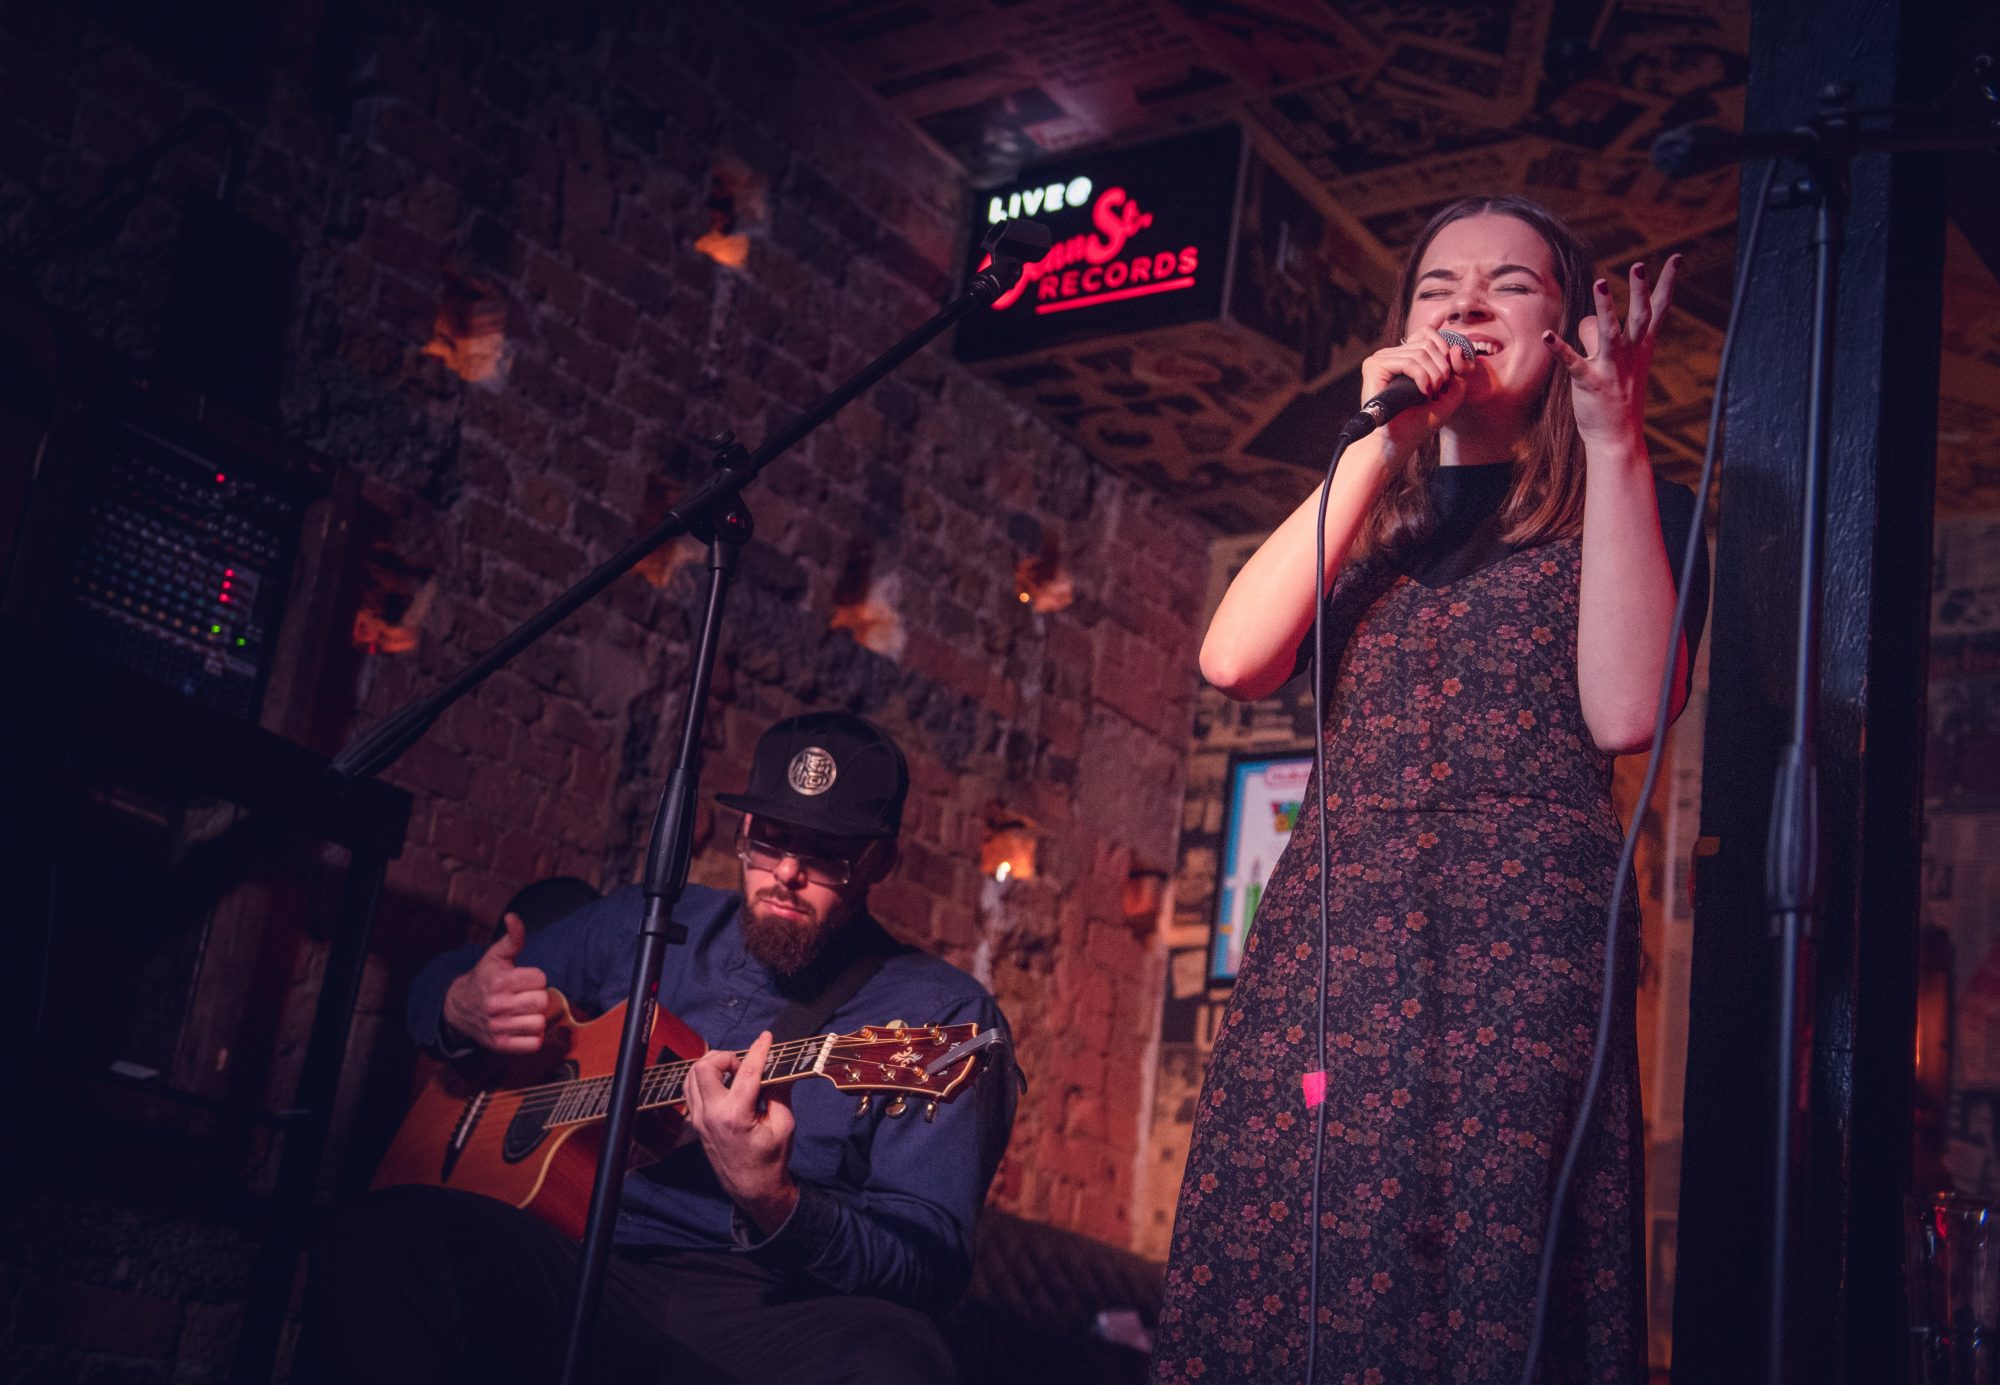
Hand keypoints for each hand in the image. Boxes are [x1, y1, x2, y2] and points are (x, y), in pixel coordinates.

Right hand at [441, 913, 549, 1053]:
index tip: (524, 979)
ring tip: (523, 1011)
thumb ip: (512, 937)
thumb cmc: (484, 978)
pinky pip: (534, 1044)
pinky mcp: (501, 1045)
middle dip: (537, 997)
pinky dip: (533, 1036)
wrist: (458, 1008)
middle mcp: (498, 1005)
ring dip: (536, 1017)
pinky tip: (522, 1026)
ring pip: (540, 1023)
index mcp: (499, 981)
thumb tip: (513, 917)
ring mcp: (499, 1027)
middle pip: (542, 1001)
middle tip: (525, 996)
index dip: (535, 978)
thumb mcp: (496, 956)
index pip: (540, 979)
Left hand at [684, 1030, 799, 1234]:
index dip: (758, 1050)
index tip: (766, 1037)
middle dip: (725, 1057)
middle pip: (704, 1068)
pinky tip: (723, 1084)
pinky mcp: (696, 1123)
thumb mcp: (784, 1125)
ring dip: (713, 1066)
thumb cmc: (771, 1160)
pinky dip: (705, 1079)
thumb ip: (780, 1092)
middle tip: (744, 1065)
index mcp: (735, 1116)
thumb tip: (778, 1068)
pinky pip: (690, 1090)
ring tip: (734, 1073)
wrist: (752, 1189)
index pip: (746, 1072)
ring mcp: (699, 1119)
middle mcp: (711, 1115)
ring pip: (692, 1076)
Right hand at [1358, 326, 1475, 454]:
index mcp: (1406, 356)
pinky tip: (1423, 392)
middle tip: (1438, 390)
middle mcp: (1392, 354)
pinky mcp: (1374, 366)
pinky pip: (1409, 361)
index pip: (1428, 332)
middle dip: (1442, 367)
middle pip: (1428, 342)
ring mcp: (1382, 358)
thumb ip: (1461, 370)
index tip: (1447, 376)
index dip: (1445, 349)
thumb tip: (1455, 348)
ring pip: (1421, 351)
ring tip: (1430, 394)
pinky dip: (1422, 377)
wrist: (1396, 442)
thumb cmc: (1418, 422)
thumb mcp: (1451, 393)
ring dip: (1434, 375)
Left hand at [1544, 256, 1679, 450]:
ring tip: (1600, 284)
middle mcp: (1629, 355)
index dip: (1668, 283)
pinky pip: (1574, 363)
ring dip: (1605, 310)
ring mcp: (1611, 369)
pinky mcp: (1590, 383)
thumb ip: (1598, 337)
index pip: (1658, 310)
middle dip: (1640, 291)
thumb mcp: (1615, 363)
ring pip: (1610, 335)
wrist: (1617, 438)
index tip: (1677, 257)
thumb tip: (1587, 319)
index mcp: (1641, 348)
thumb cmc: (1617, 398)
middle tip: (1639, 265)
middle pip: (1639, 317)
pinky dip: (1560, 349)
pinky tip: (1546, 336)